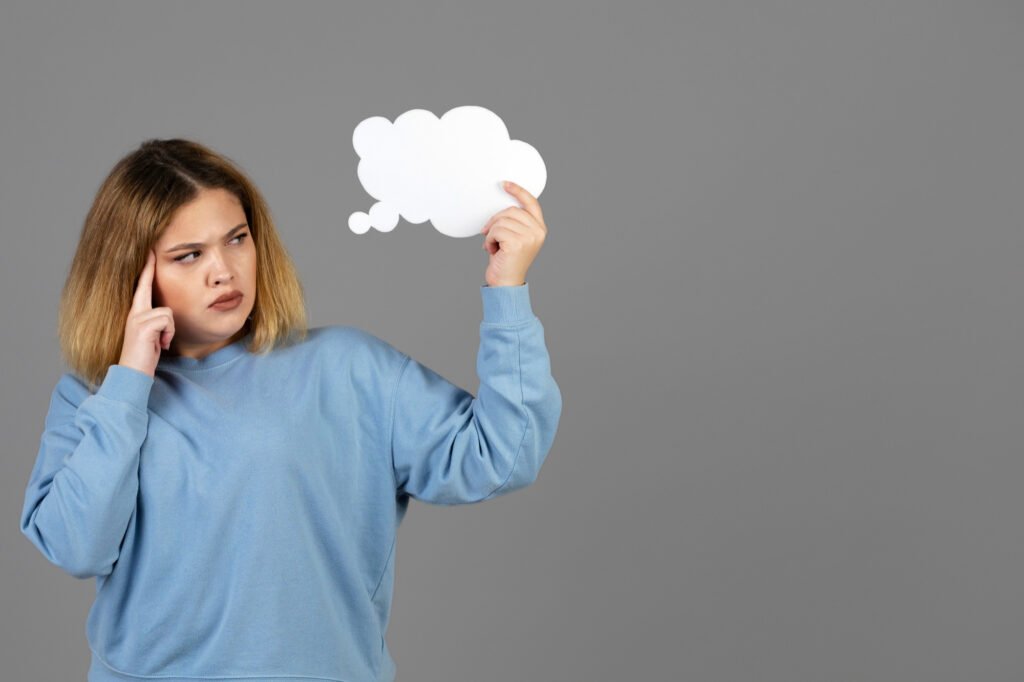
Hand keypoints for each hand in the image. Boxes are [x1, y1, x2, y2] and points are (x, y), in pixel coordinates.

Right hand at [118, 249, 174, 377]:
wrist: (133, 373)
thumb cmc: (145, 355)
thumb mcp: (153, 335)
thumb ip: (157, 322)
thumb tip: (166, 316)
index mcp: (136, 313)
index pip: (141, 286)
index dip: (145, 269)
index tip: (149, 251)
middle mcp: (134, 312)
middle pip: (145, 285)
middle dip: (148, 268)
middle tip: (151, 249)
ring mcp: (136, 318)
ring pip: (167, 312)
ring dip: (170, 330)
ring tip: (161, 342)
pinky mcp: (142, 326)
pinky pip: (167, 321)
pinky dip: (169, 335)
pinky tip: (161, 345)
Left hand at [480, 180, 547, 286]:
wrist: (505, 283)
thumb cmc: (507, 261)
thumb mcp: (515, 238)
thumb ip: (515, 222)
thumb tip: (501, 208)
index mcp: (539, 229)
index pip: (531, 203)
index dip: (518, 191)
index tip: (505, 184)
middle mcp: (538, 232)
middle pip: (511, 210)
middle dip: (495, 220)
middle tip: (488, 233)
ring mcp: (529, 237)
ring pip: (501, 221)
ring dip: (491, 233)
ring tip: (492, 246)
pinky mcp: (517, 243)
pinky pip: (495, 231)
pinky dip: (488, 240)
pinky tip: (491, 250)